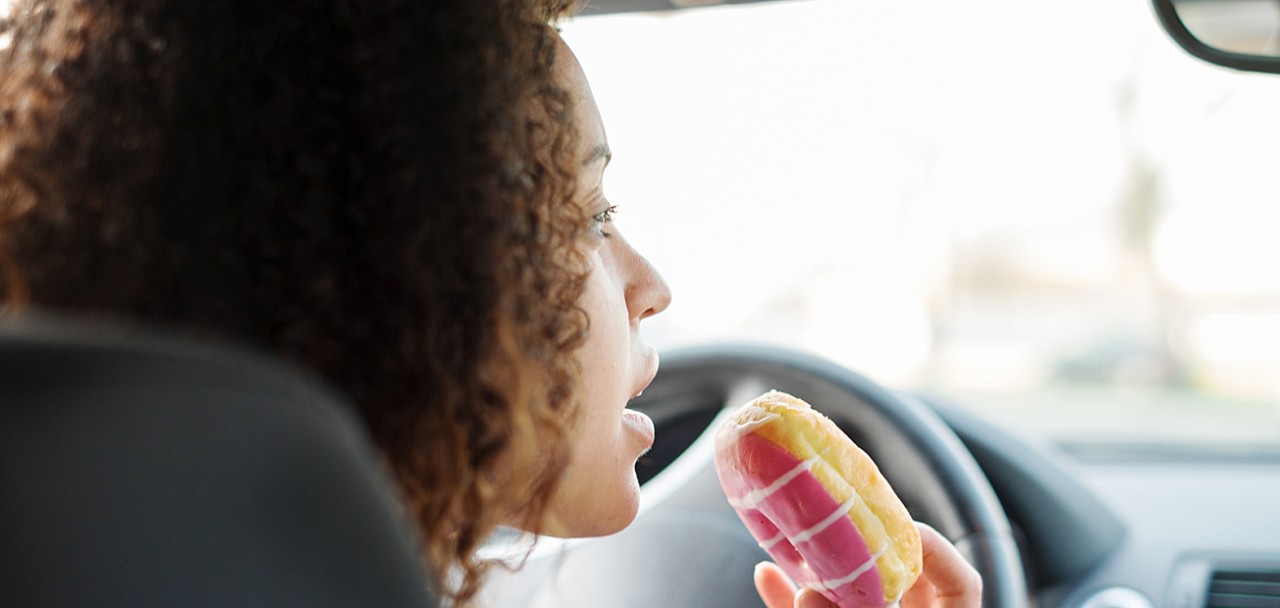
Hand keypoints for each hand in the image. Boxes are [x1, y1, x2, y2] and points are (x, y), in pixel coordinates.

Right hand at [753, 522, 981, 607]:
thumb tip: (809, 591)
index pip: (960, 581)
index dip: (935, 549)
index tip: (899, 528)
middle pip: (896, 580)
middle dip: (861, 554)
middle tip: (835, 528)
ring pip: (848, 597)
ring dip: (819, 573)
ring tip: (797, 547)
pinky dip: (788, 600)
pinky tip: (765, 576)